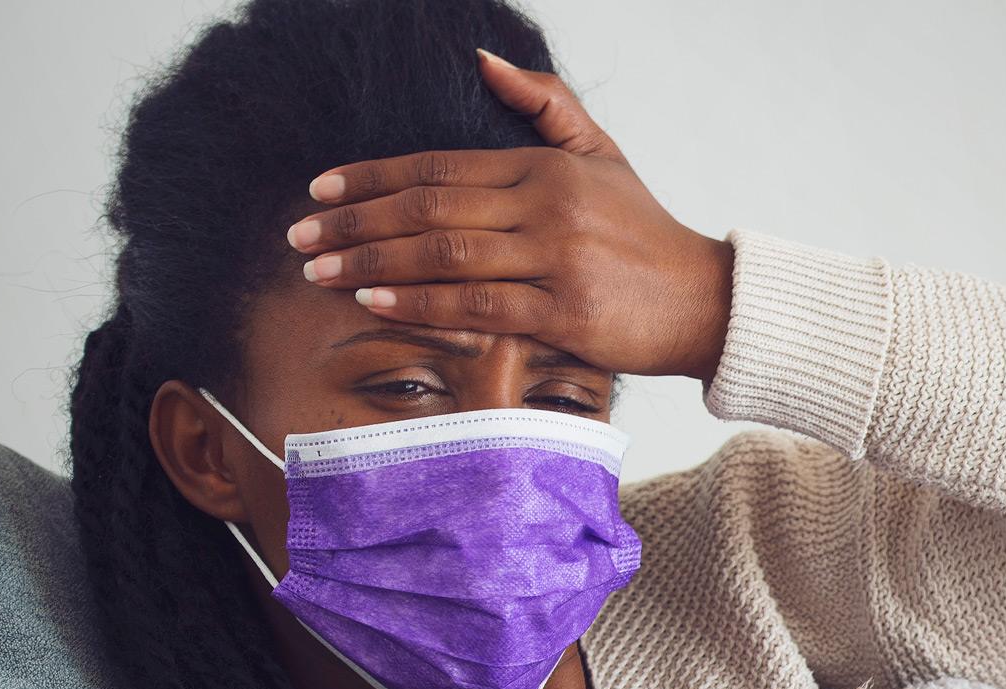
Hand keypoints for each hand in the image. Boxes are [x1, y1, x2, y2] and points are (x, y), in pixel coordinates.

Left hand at [284, 49, 732, 381]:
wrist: (705, 300)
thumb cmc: (644, 234)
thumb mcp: (601, 154)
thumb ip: (544, 104)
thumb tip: (480, 59)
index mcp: (546, 167)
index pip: (438, 166)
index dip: (371, 175)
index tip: (319, 191)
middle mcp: (547, 208)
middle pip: (429, 209)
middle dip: (354, 222)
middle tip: (300, 237)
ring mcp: (556, 260)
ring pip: (443, 256)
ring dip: (371, 261)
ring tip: (319, 272)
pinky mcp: (565, 312)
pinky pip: (476, 308)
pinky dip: (419, 303)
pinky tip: (375, 299)